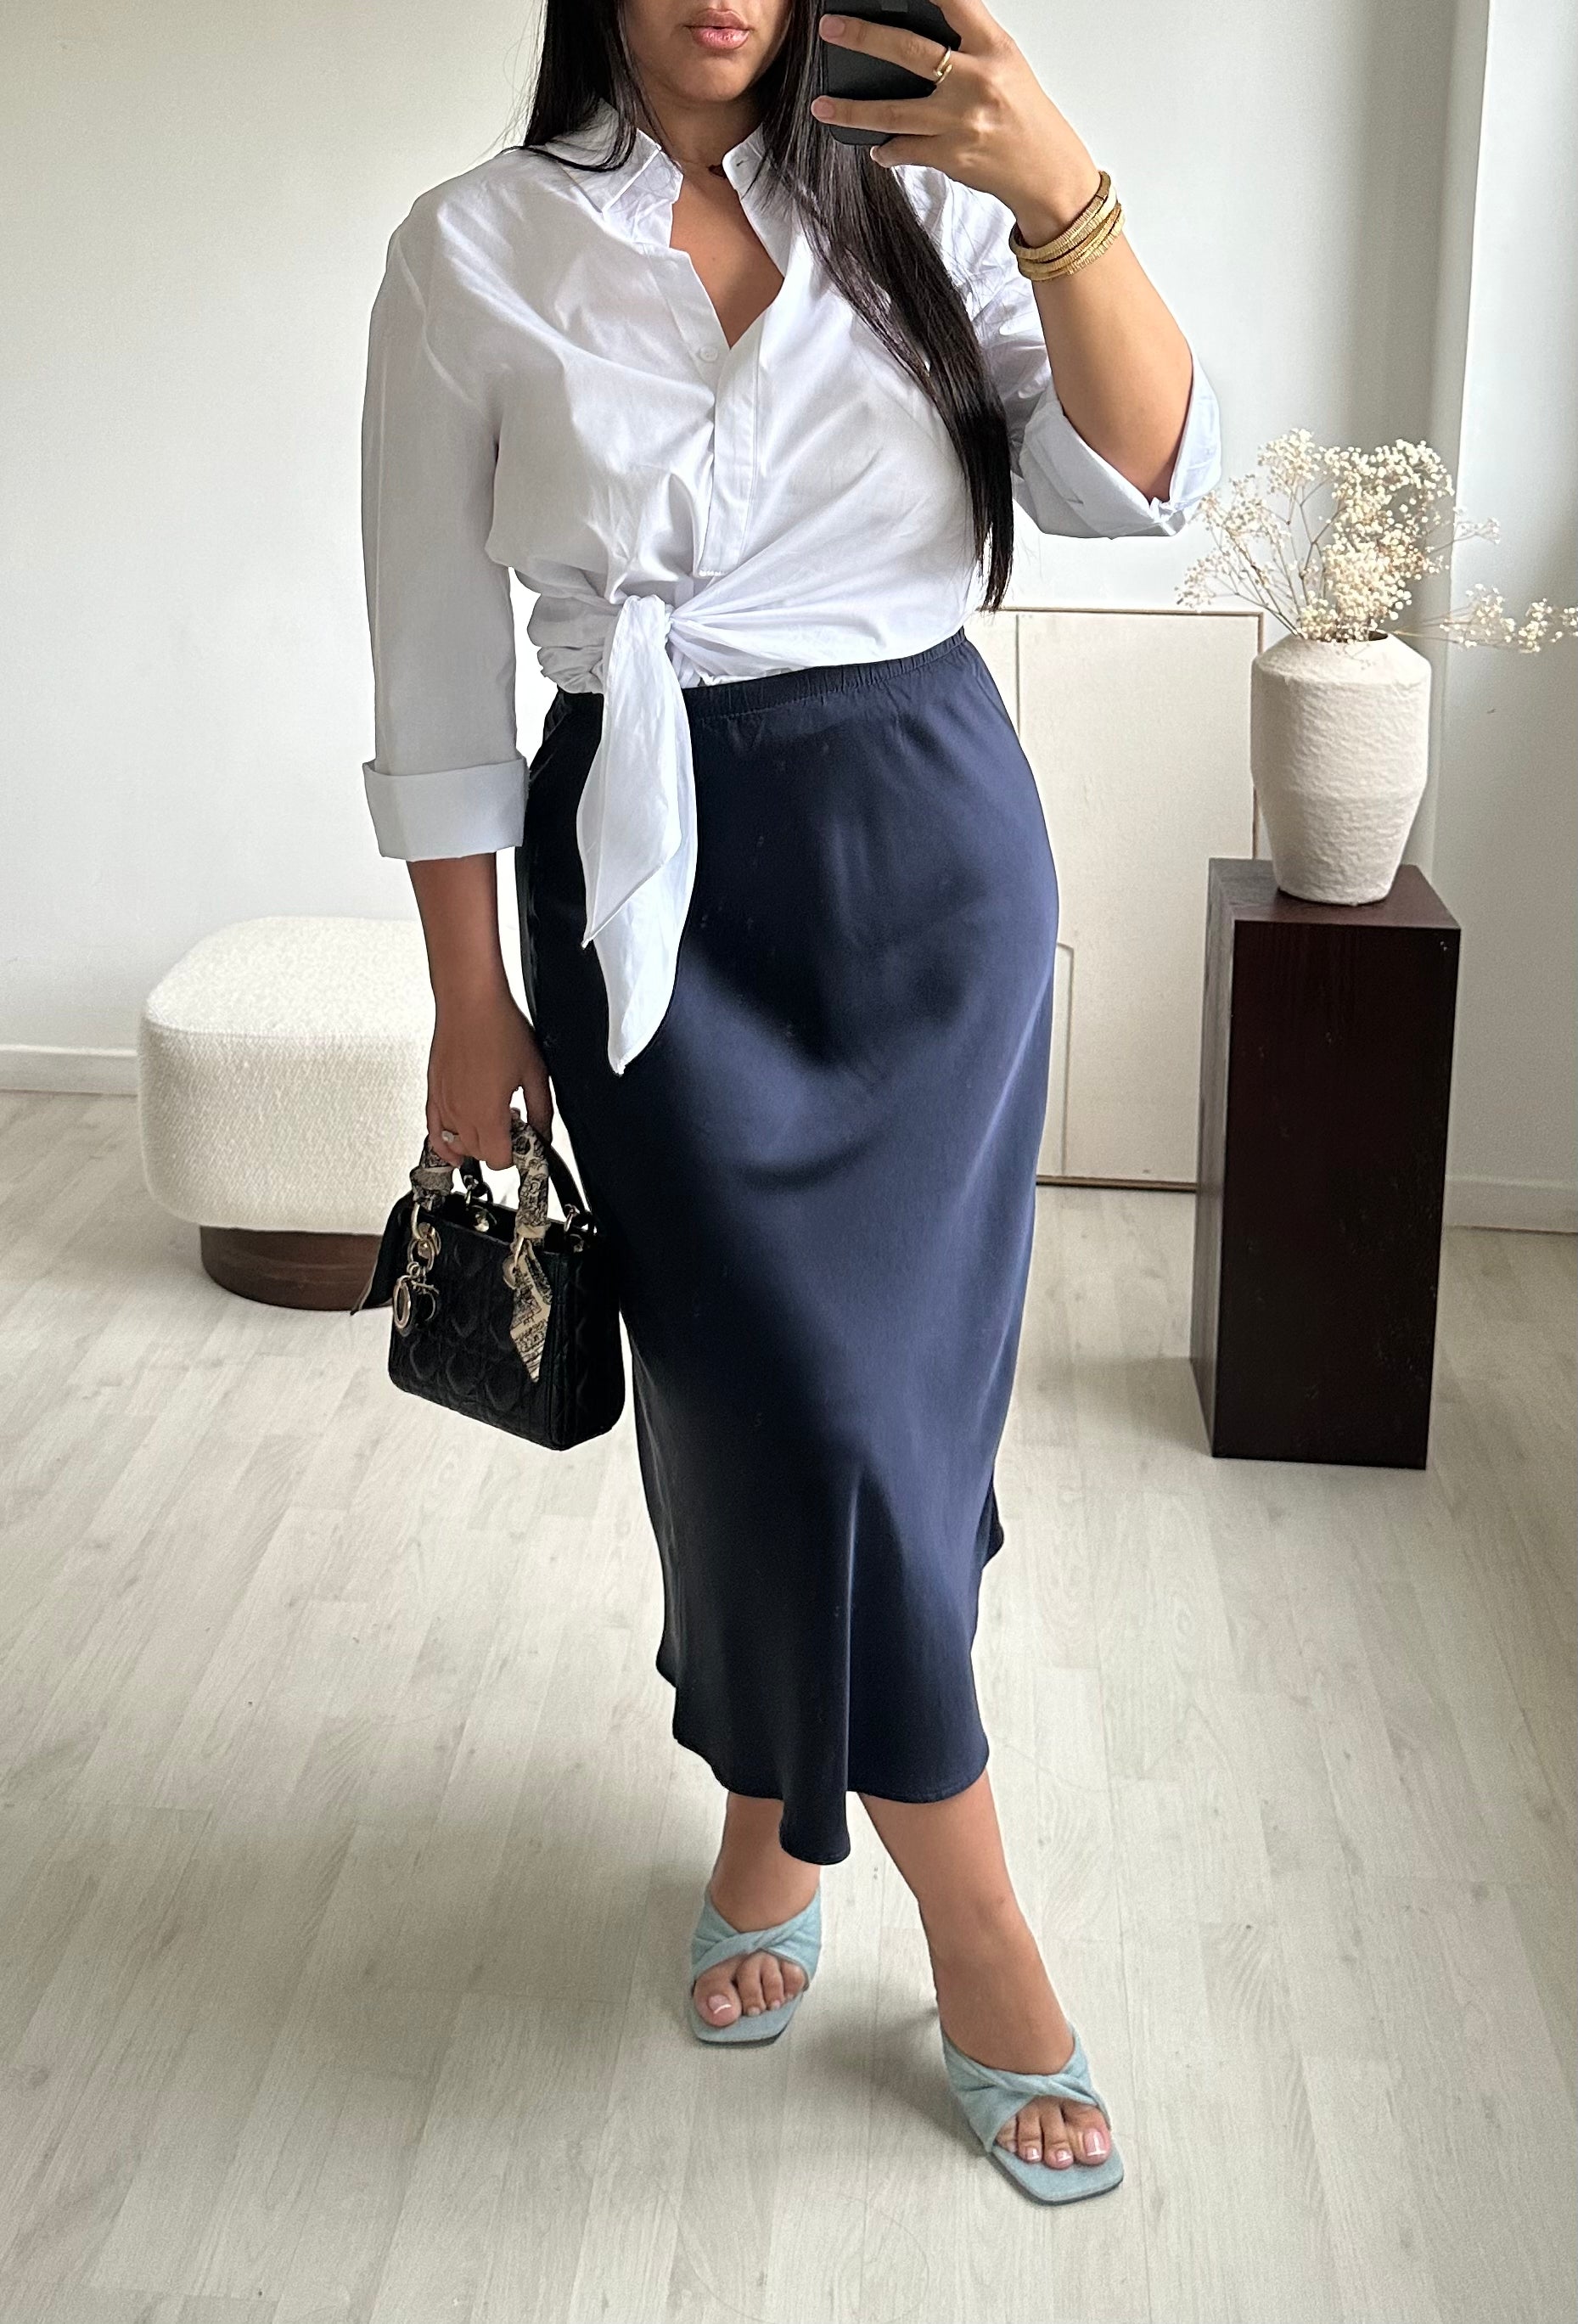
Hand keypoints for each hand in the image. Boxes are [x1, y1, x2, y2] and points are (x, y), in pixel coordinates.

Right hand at [426, 987, 552, 1169]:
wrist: (469, 1002)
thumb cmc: (497, 1028)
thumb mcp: (535, 1073)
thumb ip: (541, 1110)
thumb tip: (543, 1132)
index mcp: (487, 1114)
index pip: (500, 1160)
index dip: (517, 1153)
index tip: (527, 1139)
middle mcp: (460, 1114)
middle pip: (480, 1154)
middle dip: (500, 1145)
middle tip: (516, 1123)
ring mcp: (443, 1105)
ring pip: (458, 1146)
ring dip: (477, 1141)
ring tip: (493, 1118)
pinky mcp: (433, 1093)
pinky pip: (434, 1133)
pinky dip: (444, 1146)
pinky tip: (454, 1150)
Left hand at [810, 2, 1100, 241]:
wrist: (1047, 173)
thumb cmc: (1025, 116)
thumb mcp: (1005, 65)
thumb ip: (969, 44)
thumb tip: (924, 28)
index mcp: (993, 49)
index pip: (953, 2)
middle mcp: (976, 81)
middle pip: (909, 52)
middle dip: (863, 37)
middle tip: (831, 30)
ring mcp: (960, 121)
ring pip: (893, 112)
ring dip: (852, 110)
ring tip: (823, 106)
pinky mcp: (951, 156)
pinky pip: (904, 150)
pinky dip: (887, 150)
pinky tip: (877, 148)